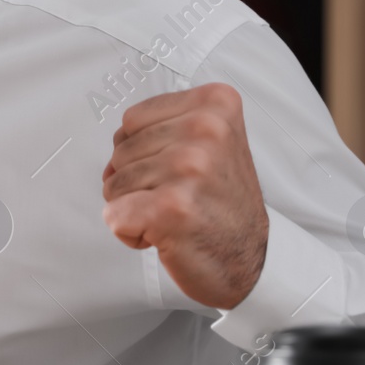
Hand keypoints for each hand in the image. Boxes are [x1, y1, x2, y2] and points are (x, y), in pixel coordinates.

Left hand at [100, 82, 267, 308]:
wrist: (252, 260)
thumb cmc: (222, 204)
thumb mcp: (209, 143)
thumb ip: (162, 130)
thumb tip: (113, 154)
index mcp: (215, 104)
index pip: (132, 119)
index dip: (144, 152)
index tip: (180, 172)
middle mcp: (205, 129)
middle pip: (121, 150)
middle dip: (138, 182)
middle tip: (180, 198)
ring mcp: (188, 167)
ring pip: (113, 183)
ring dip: (135, 207)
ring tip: (176, 215)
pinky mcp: (171, 207)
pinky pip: (114, 216)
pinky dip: (130, 233)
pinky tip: (165, 235)